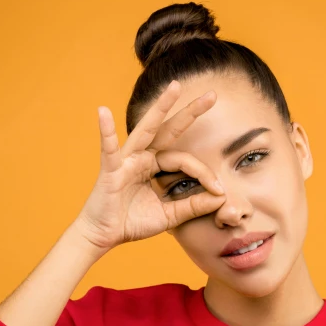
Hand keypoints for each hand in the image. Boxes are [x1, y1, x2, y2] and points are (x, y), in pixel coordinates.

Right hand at [74, 81, 225, 259]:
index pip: (185, 160)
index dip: (204, 173)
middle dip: (190, 112)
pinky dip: (106, 131)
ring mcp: (126, 160)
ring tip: (175, 88)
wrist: (104, 237)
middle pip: (170, 129)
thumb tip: (222, 197)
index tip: (219, 191)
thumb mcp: (170, 216)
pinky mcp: (111, 170)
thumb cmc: (133, 222)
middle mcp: (142, 156)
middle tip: (212, 95)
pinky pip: (109, 149)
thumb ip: (194, 205)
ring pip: (146, 129)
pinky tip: (103, 112)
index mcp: (155, 165)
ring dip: (160, 108)